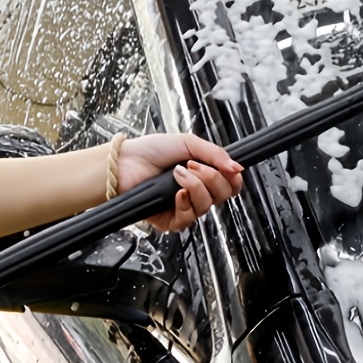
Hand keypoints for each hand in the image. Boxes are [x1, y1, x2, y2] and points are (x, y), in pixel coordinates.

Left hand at [116, 133, 243, 231]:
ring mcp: (185, 207)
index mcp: (204, 175)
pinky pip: (189, 218)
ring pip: (207, 206)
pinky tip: (177, 193)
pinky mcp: (171, 220)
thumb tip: (237, 166)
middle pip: (223, 195)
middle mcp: (197, 192)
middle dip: (211, 178)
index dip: (233, 179)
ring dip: (194, 186)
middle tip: (193, 166)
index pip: (231, 185)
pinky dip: (185, 203)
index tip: (228, 169)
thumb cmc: (150, 151)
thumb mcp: (188, 143)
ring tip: (178, 174)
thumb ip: (216, 154)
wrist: (124, 164)